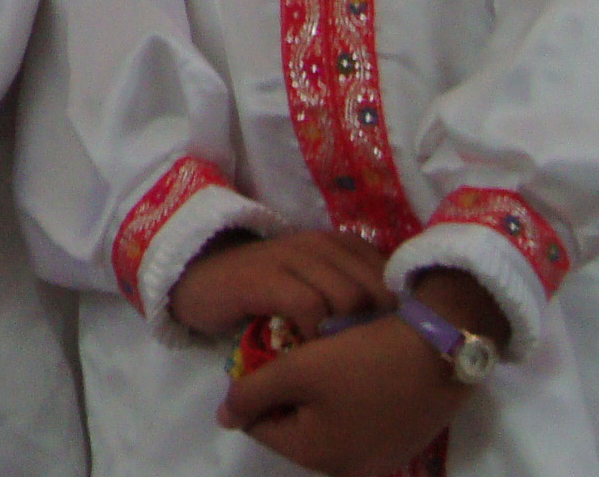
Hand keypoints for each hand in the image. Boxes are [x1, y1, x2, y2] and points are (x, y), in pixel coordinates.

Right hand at [168, 229, 392, 341]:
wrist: (198, 278)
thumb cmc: (263, 289)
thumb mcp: (313, 283)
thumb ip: (350, 291)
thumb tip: (397, 324)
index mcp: (337, 243)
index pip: (391, 274)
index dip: (400, 309)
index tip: (391, 340)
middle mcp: (319, 243)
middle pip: (376, 289)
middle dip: (377, 326)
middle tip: (363, 356)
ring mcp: (291, 256)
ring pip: (348, 297)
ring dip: (347, 333)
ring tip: (337, 356)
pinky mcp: (266, 276)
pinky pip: (310, 307)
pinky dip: (315, 333)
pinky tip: (306, 348)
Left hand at [216, 316, 463, 475]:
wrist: (442, 351)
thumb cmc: (362, 359)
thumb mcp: (296, 371)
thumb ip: (250, 396)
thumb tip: (223, 420)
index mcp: (318, 457)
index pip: (261, 427)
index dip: (255, 390)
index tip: (268, 357)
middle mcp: (350, 470)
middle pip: (294, 430)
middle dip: (287, 395)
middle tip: (297, 356)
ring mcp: (380, 460)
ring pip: (324, 427)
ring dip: (316, 398)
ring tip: (326, 361)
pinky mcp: (402, 444)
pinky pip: (356, 425)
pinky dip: (346, 402)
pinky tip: (354, 372)